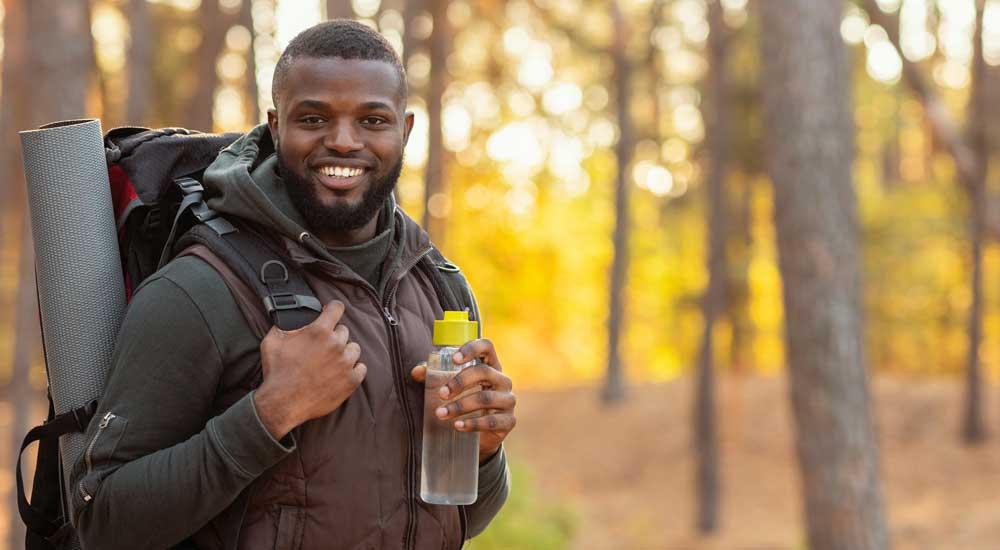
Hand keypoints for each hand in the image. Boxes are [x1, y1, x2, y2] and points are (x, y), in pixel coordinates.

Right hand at [254, 301, 366, 438]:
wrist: (282, 404)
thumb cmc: (276, 373)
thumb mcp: (272, 341)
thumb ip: (285, 325)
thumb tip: (293, 317)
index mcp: (319, 331)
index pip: (337, 308)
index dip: (332, 308)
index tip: (330, 311)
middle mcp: (336, 345)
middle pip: (343, 331)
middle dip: (333, 336)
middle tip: (321, 347)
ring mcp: (346, 363)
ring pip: (354, 348)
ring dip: (344, 352)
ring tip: (331, 361)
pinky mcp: (351, 381)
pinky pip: (361, 368)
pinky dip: (353, 369)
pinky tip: (341, 372)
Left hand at [411, 339, 515, 462]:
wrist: (480, 436)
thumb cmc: (464, 403)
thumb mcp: (450, 388)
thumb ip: (433, 377)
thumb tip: (417, 371)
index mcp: (490, 366)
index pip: (487, 346)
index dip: (471, 349)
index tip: (454, 359)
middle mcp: (502, 380)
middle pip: (484, 372)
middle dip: (460, 382)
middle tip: (441, 394)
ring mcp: (508, 400)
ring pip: (486, 398)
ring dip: (461, 406)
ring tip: (441, 414)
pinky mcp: (509, 421)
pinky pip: (492, 421)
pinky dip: (472, 424)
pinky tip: (457, 426)